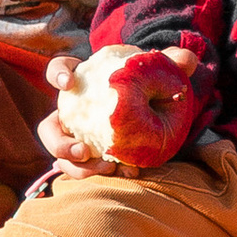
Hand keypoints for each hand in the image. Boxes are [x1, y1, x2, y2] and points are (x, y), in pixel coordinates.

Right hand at [38, 43, 202, 177]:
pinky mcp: (92, 158)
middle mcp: (73, 112)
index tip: (68, 84)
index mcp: (83, 80)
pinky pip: (88, 170)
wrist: (153, 105)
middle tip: (83, 152)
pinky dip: (103, 175)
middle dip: (59, 144)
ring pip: (63, 158)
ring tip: (106, 170)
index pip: (59, 70)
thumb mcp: (160, 69)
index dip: (57, 74)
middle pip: (49, 130)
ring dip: (78, 168)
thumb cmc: (148, 80)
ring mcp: (78, 137)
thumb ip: (172, 61)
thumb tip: (187, 61)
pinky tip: (129, 174)